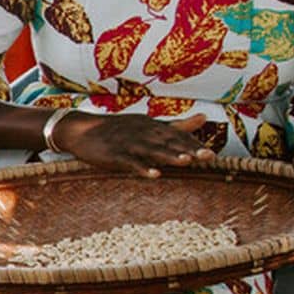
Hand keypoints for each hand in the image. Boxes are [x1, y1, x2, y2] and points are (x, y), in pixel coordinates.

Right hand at [53, 113, 214, 177]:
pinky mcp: (113, 154)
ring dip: (169, 156)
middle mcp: (142, 133)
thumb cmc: (118, 130)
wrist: (81, 130)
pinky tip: (154, 175)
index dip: (194, 144)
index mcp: (152, 126)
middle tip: (208, 156)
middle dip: (188, 149)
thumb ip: (177, 125)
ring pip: (152, 150)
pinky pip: (130, 162)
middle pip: (168, 142)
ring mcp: (128, 143)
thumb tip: (204, 118)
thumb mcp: (148, 124)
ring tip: (186, 161)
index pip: (177, 136)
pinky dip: (141, 168)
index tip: (212, 154)